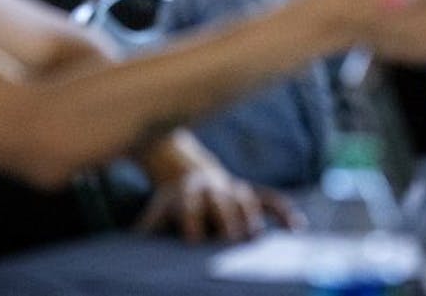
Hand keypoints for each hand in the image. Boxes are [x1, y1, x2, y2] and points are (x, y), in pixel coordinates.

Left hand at [135, 168, 300, 242]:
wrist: (186, 170)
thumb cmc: (169, 204)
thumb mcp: (154, 213)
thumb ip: (148, 231)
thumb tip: (129, 253)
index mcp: (186, 192)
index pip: (189, 204)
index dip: (191, 220)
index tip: (193, 241)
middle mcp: (213, 186)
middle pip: (222, 201)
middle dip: (227, 220)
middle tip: (233, 242)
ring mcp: (234, 187)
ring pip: (246, 199)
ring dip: (253, 218)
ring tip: (258, 241)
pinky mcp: (251, 191)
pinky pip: (272, 200)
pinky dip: (284, 212)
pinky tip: (296, 230)